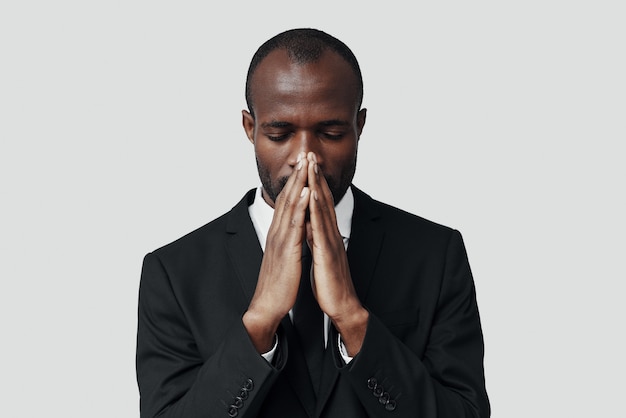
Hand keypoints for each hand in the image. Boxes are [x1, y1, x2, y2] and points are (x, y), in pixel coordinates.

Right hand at [243, 152, 310, 352]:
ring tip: (306, 163)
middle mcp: (277, 232)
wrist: (267, 305)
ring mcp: (280, 239)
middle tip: (305, 153)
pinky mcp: (286, 250)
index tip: (303, 164)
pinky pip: (294, 224)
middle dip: (297, 174)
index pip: (286, 202)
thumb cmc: (278, 284)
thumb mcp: (285, 256)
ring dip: (298, 182)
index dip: (295, 181)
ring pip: (290, 205)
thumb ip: (289, 240)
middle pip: (287, 197)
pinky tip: (307, 192)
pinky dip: (300, 206)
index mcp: (278, 233)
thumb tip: (297, 230)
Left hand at [305, 152, 368, 355]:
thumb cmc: (330, 283)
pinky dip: (316, 210)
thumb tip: (309, 225)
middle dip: (316, 176)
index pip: (320, 204)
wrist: (342, 305)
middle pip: (323, 200)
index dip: (315, 182)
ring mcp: (331, 242)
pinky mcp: (328, 253)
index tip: (308, 164)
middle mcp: (331, 234)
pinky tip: (312, 196)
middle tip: (311, 154)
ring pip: (323, 209)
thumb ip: (316, 238)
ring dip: (317, 186)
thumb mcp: (320, 255)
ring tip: (312, 166)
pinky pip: (321, 228)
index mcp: (327, 235)